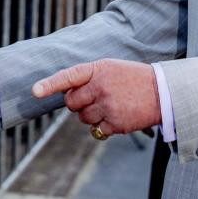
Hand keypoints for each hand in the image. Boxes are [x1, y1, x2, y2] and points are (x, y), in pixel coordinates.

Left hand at [31, 59, 160, 136]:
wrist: (162, 92)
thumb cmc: (131, 79)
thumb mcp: (110, 68)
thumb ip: (87, 77)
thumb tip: (67, 95)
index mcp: (97, 69)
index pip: (68, 76)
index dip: (49, 84)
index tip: (35, 91)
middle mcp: (100, 87)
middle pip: (71, 102)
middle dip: (78, 103)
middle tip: (94, 98)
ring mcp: (107, 105)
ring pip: (82, 118)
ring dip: (90, 115)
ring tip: (110, 105)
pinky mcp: (115, 123)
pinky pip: (96, 130)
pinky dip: (102, 126)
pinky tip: (116, 116)